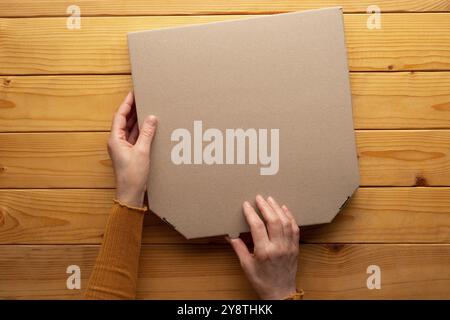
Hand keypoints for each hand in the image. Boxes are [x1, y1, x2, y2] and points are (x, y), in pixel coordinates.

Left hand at [108, 92, 157, 206]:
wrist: (130, 193)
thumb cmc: (132, 175)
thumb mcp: (142, 151)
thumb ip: (147, 133)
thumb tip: (151, 118)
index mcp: (115, 139)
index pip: (119, 116)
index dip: (127, 104)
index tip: (133, 93)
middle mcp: (117, 141)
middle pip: (123, 121)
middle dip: (132, 109)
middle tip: (142, 98)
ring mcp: (123, 147)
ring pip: (129, 129)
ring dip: (137, 119)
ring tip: (146, 108)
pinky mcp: (130, 153)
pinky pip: (134, 137)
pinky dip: (141, 130)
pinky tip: (149, 126)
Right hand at [228, 195, 299, 299]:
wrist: (280, 293)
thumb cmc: (262, 281)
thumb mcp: (246, 266)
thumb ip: (238, 248)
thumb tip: (230, 235)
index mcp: (264, 252)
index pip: (257, 226)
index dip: (251, 213)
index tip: (246, 204)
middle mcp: (278, 247)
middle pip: (273, 220)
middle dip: (265, 206)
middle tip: (259, 197)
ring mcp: (289, 247)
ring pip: (285, 222)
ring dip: (277, 208)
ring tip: (270, 199)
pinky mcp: (295, 247)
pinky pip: (294, 228)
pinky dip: (289, 216)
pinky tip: (284, 209)